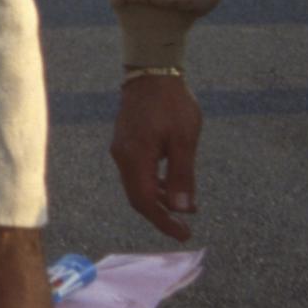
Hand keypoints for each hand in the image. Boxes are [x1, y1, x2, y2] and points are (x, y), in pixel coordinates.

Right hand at [109, 72, 200, 239]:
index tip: (184, 234)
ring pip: (137, 186)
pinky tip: (172, 184)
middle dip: (161, 215)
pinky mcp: (126, 143)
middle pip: (137, 197)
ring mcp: (122, 149)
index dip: (163, 222)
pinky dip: (154, 185)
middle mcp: (122, 157)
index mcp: (135, 158)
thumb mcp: (183, 140)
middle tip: (184, 228)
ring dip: (159, 200)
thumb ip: (182, 176)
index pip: (145, 201)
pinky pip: (137, 173)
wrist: (151, 73)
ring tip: (186, 207)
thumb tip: (182, 209)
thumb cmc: (171, 105)